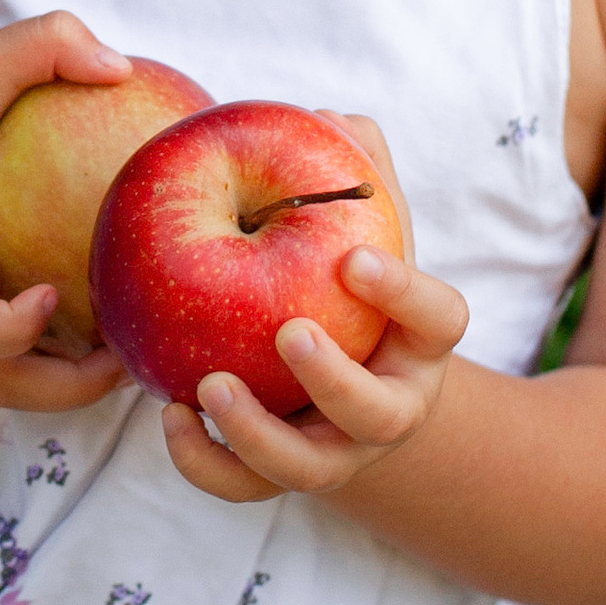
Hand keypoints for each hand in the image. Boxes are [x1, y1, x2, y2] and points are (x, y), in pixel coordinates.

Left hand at [161, 116, 467, 502]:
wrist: (348, 384)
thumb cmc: (350, 286)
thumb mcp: (365, 230)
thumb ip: (354, 174)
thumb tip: (322, 118)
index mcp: (420, 341)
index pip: (438, 318)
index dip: (403, 292)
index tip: (353, 258)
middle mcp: (389, 406)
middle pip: (376, 412)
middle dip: (333, 379)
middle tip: (287, 332)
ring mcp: (337, 450)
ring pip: (308, 468)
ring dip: (256, 433)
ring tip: (207, 386)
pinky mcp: (282, 474)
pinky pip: (244, 486)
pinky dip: (205, 461)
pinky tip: (167, 414)